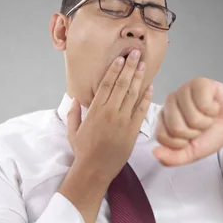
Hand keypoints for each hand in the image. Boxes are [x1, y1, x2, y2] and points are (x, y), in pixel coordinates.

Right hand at [67, 49, 152, 183]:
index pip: (106, 84)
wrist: (95, 169)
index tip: (120, 59)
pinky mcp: (132, 130)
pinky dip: (146, 97)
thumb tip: (75, 99)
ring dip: (139, 77)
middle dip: (130, 67)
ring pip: (132, 94)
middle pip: (122, 84)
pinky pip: (141, 110)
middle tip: (136, 53)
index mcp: (95, 110)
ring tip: (143, 64)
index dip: (114, 69)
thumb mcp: (73, 131)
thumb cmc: (83, 151)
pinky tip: (150, 86)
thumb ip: (74, 113)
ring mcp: (123, 121)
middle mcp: (110, 112)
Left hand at [153, 77, 222, 165]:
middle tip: (202, 126)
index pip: (162, 137)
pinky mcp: (198, 82)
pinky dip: (213, 110)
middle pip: (176, 128)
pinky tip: (214, 106)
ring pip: (192, 117)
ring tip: (209, 116)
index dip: (181, 143)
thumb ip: (172, 158)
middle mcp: (169, 103)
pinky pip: (203, 104)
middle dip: (195, 133)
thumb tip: (155, 153)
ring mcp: (183, 91)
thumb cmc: (210, 135)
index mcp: (163, 119)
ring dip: (206, 122)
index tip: (191, 138)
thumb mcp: (191, 153)